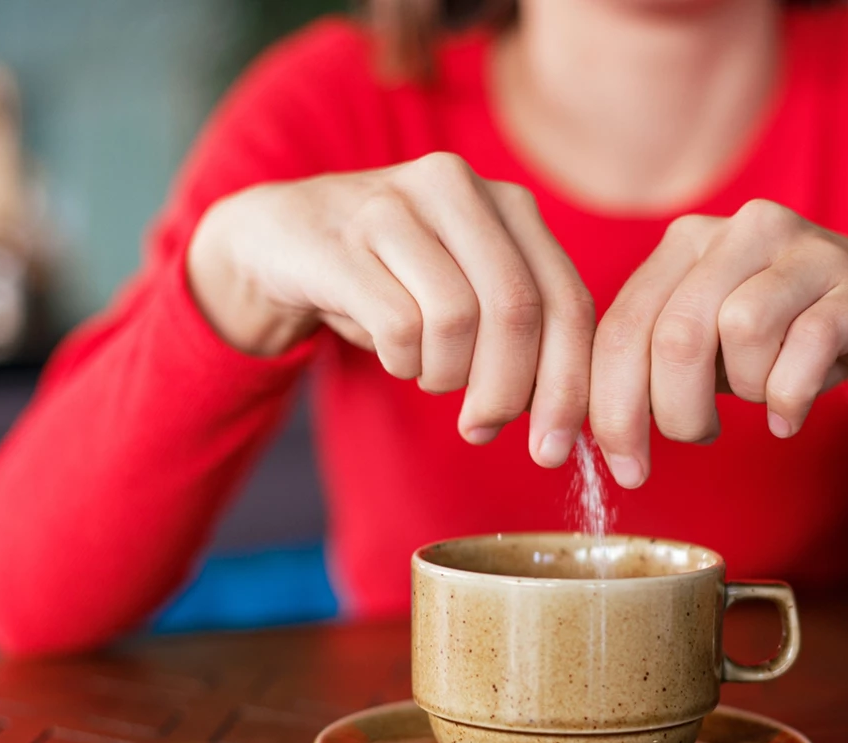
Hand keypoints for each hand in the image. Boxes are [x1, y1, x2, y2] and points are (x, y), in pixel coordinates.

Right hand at [187, 152, 594, 466]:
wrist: (279, 241)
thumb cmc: (391, 280)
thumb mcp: (468, 296)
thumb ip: (523, 340)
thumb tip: (562, 421)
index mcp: (510, 204)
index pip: (567, 301)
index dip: (569, 384)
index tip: (555, 449)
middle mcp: (460, 187)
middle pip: (517, 310)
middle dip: (507, 391)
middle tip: (482, 427)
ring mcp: (397, 205)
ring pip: (456, 319)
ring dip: (446, 374)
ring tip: (428, 373)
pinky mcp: (342, 240)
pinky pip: (398, 327)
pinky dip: (402, 362)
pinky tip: (395, 355)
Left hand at [588, 198, 847, 487]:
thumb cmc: (782, 336)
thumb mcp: (708, 347)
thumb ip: (652, 367)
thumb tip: (599, 429)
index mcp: (684, 244)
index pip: (620, 327)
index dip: (609, 408)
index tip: (619, 466)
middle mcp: (738, 232)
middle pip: (675, 333)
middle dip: (672, 411)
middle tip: (694, 438)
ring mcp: (804, 251)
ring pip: (741, 330)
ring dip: (743, 391)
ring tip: (758, 401)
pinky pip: (809, 345)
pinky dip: (790, 395)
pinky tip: (788, 416)